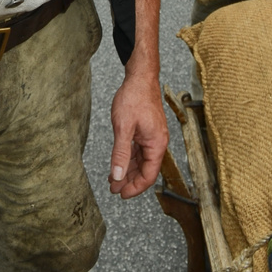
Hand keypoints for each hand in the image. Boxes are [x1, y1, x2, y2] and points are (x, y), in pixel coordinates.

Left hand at [108, 73, 168, 198]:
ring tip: (113, 178)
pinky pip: (139, 150)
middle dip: (129, 181)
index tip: (121, 194)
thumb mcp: (123, 127)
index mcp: (156, 144)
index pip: (148, 176)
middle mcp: (158, 142)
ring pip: (141, 161)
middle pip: (145, 170)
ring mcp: (153, 136)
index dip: (135, 188)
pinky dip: (129, 158)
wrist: (140, 76)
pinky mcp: (147, 131)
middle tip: (113, 188)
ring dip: (128, 170)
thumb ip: (121, 153)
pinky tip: (118, 162)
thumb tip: (117, 176)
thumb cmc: (134, 97)